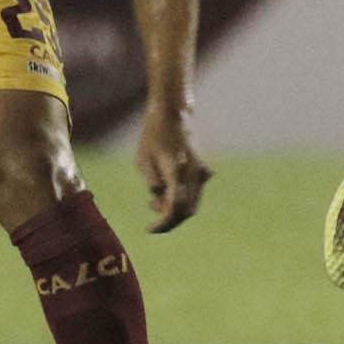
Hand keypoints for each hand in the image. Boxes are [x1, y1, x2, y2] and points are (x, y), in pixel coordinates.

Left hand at [135, 110, 211, 232]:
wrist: (173, 114)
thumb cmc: (153, 136)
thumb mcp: (143, 159)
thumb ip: (151, 182)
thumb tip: (159, 200)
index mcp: (176, 171)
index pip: (174, 207)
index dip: (163, 223)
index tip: (149, 229)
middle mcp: (192, 173)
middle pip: (187, 210)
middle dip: (170, 221)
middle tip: (152, 223)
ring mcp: (199, 172)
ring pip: (193, 204)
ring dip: (175, 210)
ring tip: (152, 202)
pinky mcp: (201, 170)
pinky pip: (194, 193)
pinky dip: (182, 200)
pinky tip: (164, 194)